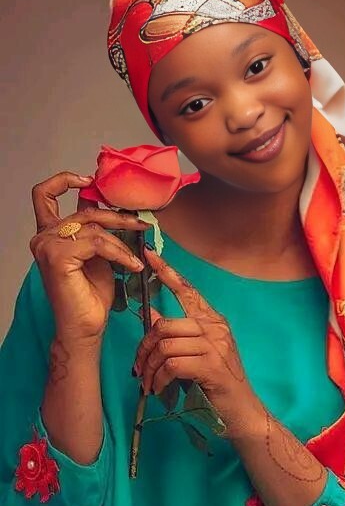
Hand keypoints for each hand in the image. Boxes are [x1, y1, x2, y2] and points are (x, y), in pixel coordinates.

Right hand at [29, 171, 150, 344]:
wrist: (85, 326)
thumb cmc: (91, 294)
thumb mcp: (98, 253)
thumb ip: (97, 230)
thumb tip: (114, 206)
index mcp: (50, 233)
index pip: (45, 194)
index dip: (65, 180)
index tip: (90, 179)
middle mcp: (43, 236)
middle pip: (85, 211)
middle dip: (118, 216)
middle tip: (141, 224)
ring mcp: (47, 245)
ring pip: (94, 226)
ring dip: (122, 240)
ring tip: (137, 255)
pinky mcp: (57, 257)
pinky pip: (98, 243)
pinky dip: (120, 253)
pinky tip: (132, 265)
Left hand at [133, 246, 265, 438]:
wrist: (241, 411)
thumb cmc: (217, 382)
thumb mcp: (198, 352)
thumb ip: (178, 332)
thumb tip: (150, 313)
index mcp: (212, 320)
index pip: (187, 290)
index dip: (167, 272)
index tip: (149, 255)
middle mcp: (215, 328)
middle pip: (165, 324)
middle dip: (144, 348)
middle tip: (139, 368)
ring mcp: (215, 346)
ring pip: (165, 345)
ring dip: (150, 368)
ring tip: (149, 383)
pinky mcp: (212, 366)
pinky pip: (172, 364)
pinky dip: (160, 379)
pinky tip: (159, 389)